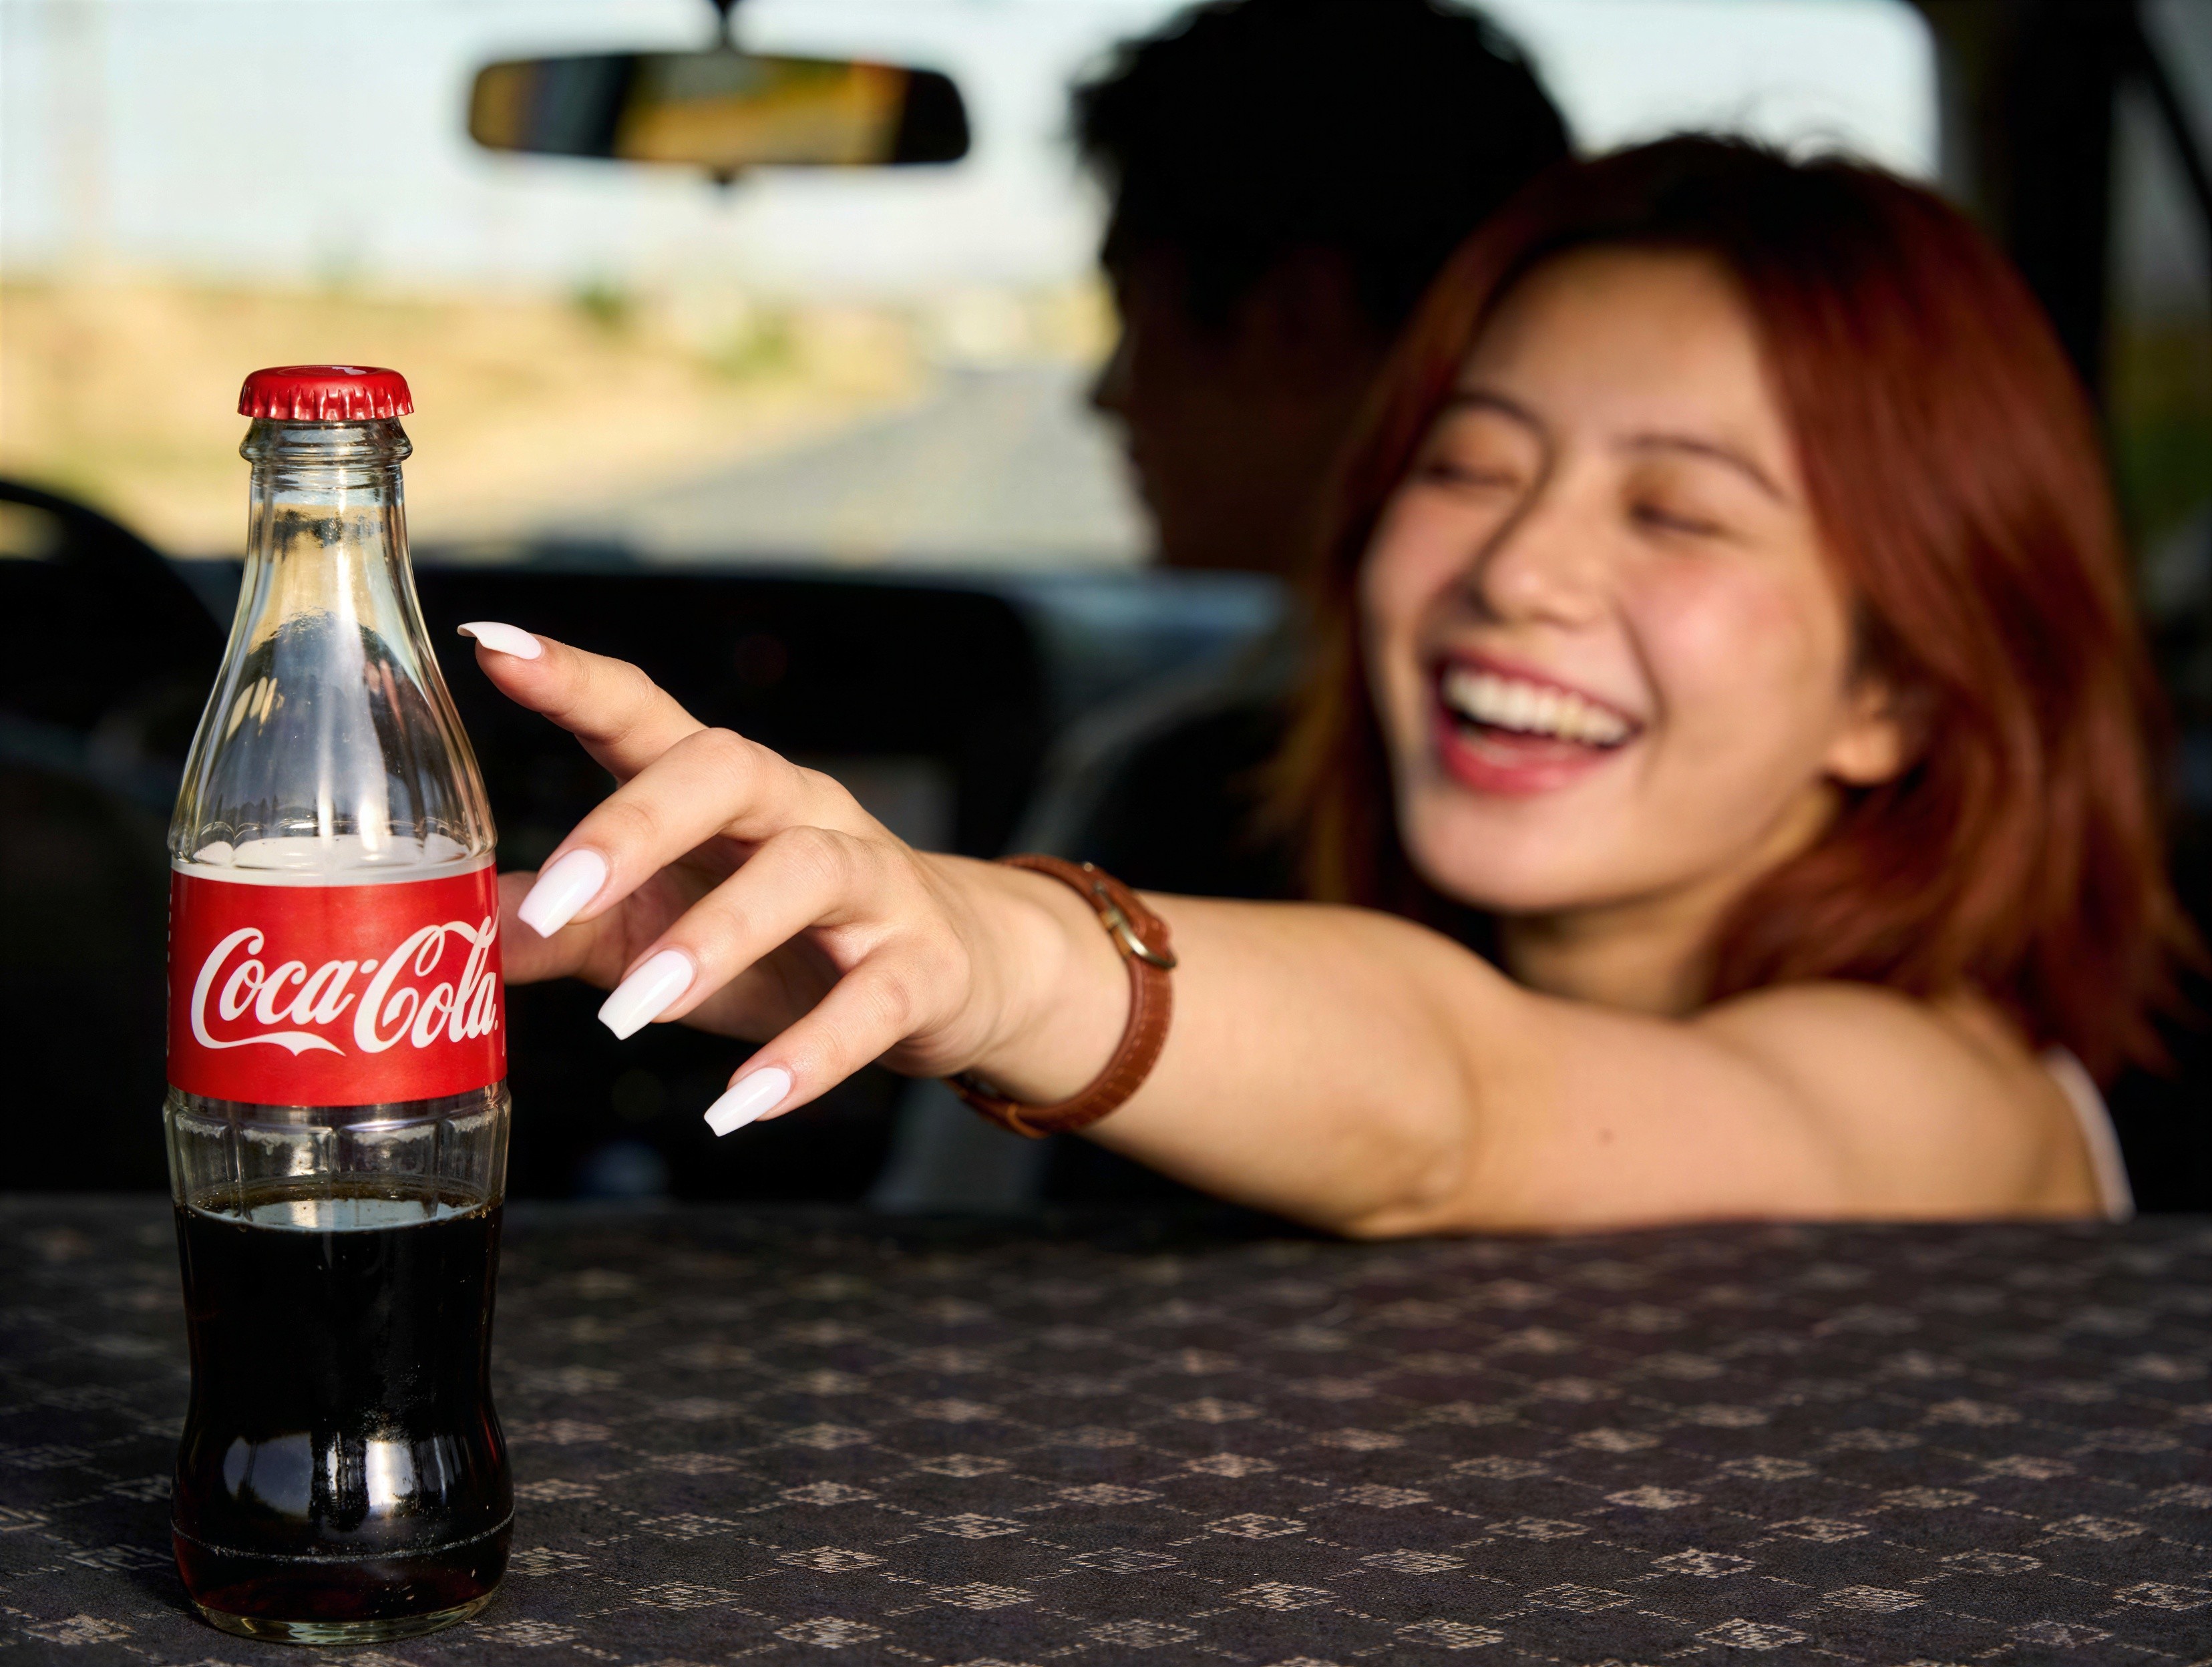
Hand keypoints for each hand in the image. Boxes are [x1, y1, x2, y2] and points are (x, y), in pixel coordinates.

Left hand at [461, 624, 1123, 1131]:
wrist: (958, 973)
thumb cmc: (787, 944)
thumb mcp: (665, 928)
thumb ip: (568, 928)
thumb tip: (460, 931)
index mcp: (725, 793)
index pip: (647, 716)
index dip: (574, 679)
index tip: (494, 648)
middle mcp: (801, 812)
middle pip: (728, 770)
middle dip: (639, 826)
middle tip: (560, 898)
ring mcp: (873, 884)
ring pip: (805, 873)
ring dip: (715, 940)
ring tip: (634, 1013)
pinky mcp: (924, 966)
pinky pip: (875, 1001)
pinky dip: (809, 1056)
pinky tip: (741, 1108)